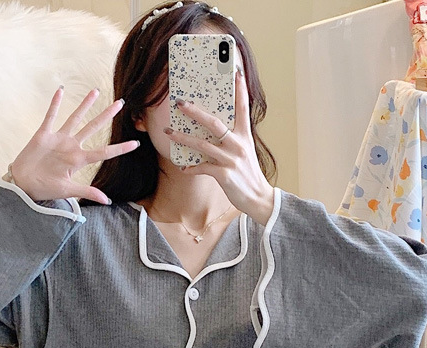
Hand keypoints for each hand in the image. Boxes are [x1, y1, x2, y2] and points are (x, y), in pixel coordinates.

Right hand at [10, 87, 139, 204]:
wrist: (23, 185)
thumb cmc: (45, 189)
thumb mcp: (68, 190)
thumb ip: (87, 192)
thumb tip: (107, 201)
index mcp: (79, 160)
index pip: (104, 152)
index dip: (120, 148)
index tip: (136, 144)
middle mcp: (71, 147)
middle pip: (93, 127)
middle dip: (107, 115)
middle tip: (121, 103)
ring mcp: (58, 139)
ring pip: (75, 118)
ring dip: (85, 105)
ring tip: (96, 91)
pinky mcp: (43, 134)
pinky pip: (50, 116)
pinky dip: (55, 104)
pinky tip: (61, 91)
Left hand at [165, 70, 274, 224]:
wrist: (257, 198)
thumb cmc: (248, 174)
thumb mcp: (245, 152)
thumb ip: (232, 139)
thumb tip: (214, 130)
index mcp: (245, 136)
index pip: (243, 108)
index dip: (239, 89)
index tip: (236, 71)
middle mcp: (238, 145)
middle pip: (214, 123)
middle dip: (195, 112)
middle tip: (180, 103)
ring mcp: (231, 160)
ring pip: (202, 145)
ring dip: (183, 138)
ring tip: (168, 132)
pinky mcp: (224, 175)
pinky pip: (202, 168)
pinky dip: (191, 168)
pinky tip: (183, 167)